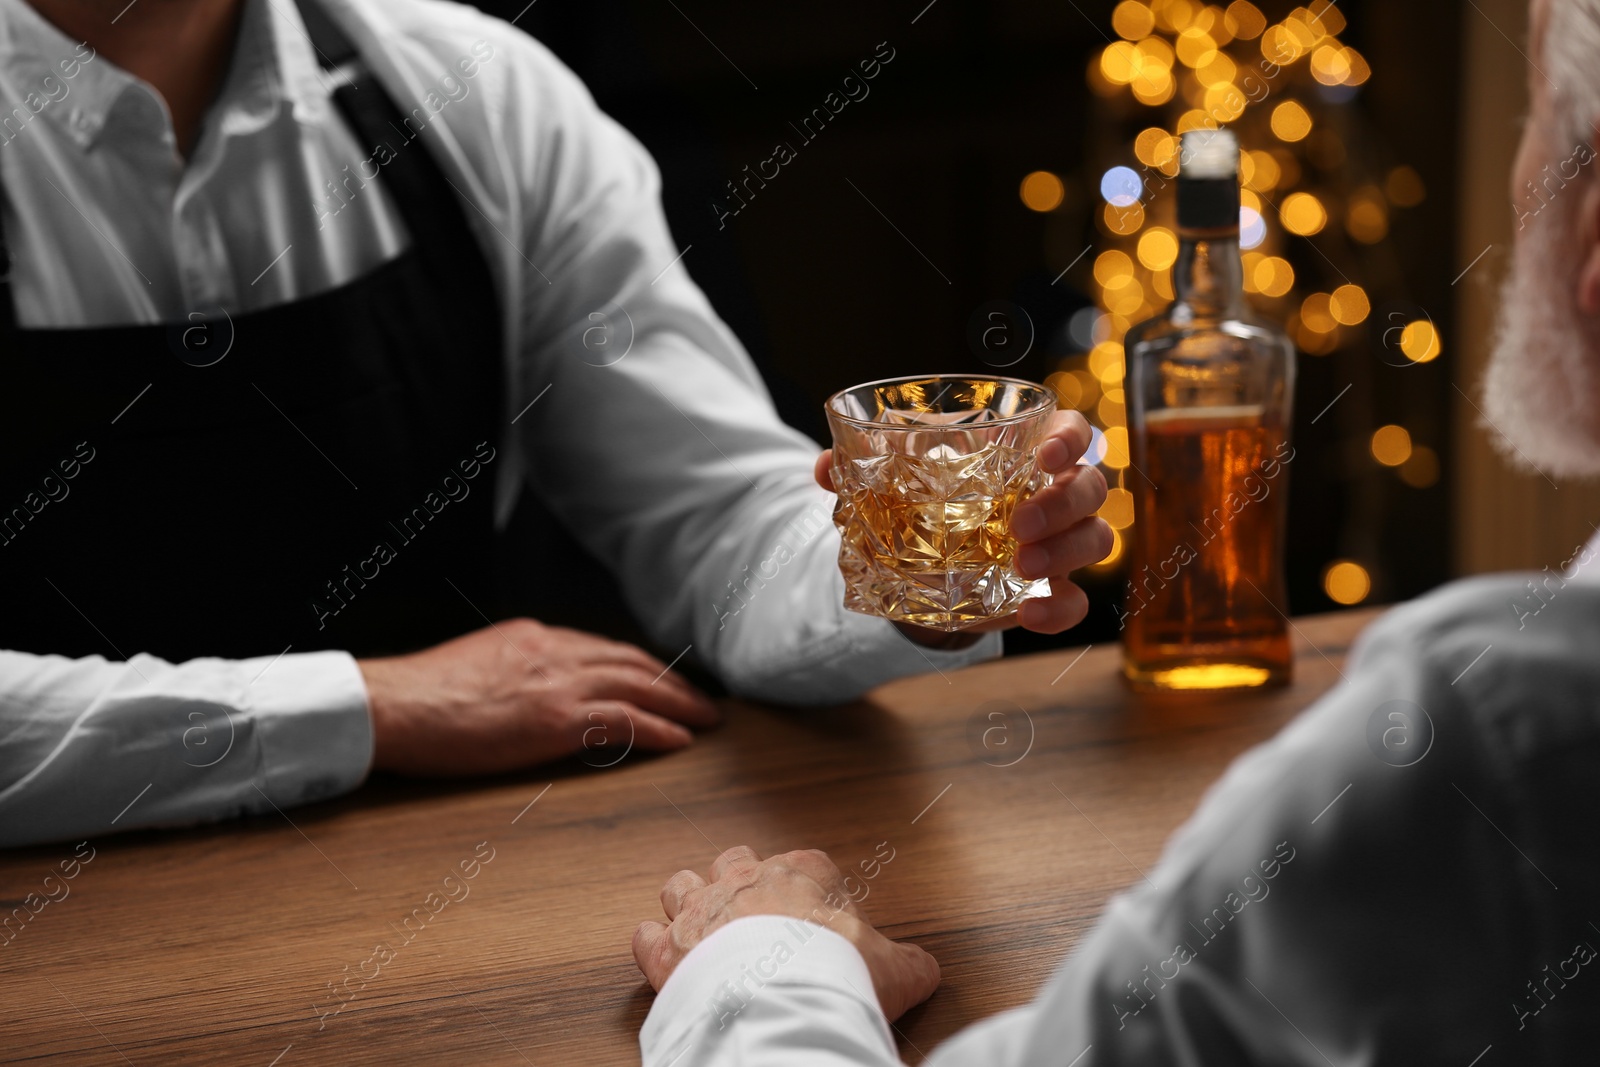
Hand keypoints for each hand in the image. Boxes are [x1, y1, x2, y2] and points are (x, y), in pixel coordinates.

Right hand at [357, 620, 719, 774]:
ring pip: (637, 686)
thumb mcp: (474, 664)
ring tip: (705, 720)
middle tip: (701, 699)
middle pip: (631, 662)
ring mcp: (556, 684)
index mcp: (533, 637)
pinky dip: (658, 730)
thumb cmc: (419, 695)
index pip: (601, 647)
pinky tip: (680, 740)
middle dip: (671, 681)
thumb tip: (527, 690)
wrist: (393, 704)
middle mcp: (553, 652)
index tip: (662, 677)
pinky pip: (622, 722)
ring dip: (678, 704)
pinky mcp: (554, 720)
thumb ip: (511, 670)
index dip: (639, 664)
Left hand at [632, 845, 939, 1021]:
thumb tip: (925, 969)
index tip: (816, 915)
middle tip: (752, 912)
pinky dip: (652, 946)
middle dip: (739, 881)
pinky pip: (646, 936)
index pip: (806, 863)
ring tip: (699, 925)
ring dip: (688, 902)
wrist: (782, 1003)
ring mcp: (701, 911)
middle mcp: (746, 880)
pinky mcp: (666, 950)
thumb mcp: (897, 969)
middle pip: (734, 861)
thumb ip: (910, 962)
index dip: (809, 888)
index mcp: (803, 873)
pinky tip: (663, 956)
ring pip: (681, 885)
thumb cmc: (839, 974)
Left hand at [814, 409, 1113, 641]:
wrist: (921, 571)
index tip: (1045, 455)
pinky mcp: (1050, 590)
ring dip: (1066, 550)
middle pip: (1091, 485)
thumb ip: (862, 473)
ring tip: (1021, 565)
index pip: (1071, 429)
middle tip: (1018, 523)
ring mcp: (1059, 543)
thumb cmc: (924, 508)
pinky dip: (1060, 609)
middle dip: (1063, 503)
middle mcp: (1055, 493)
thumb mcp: (895, 487)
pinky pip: (1076, 600)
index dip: (1070, 438)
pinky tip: (1029, 615)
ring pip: (1097, 538)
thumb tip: (825, 467)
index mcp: (1027, 452)